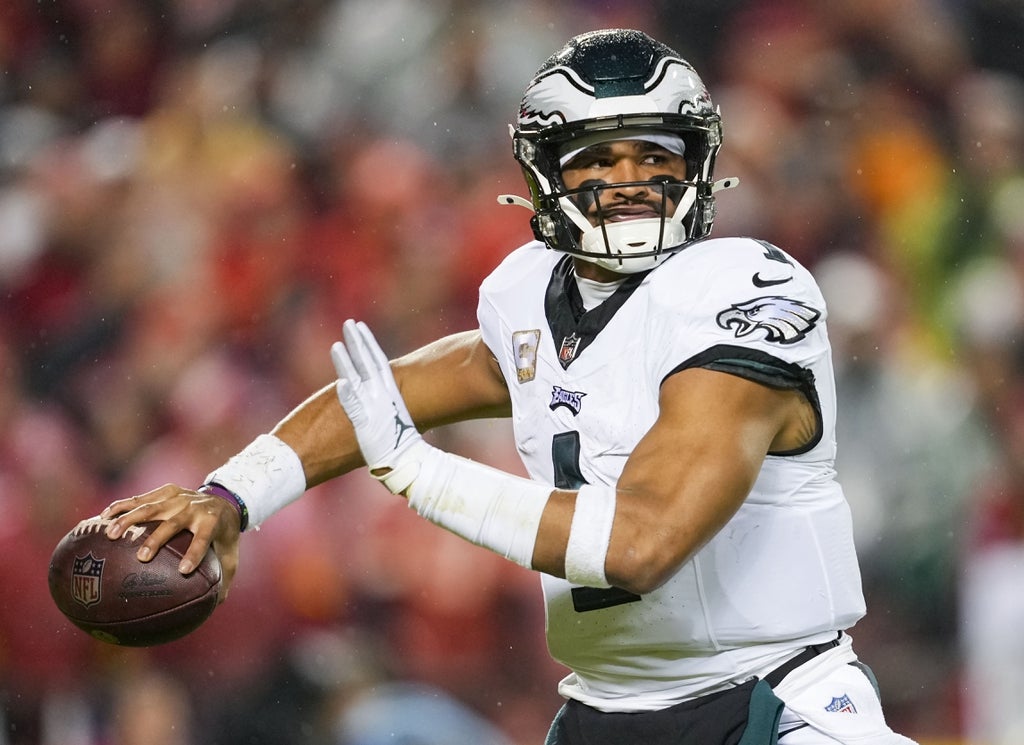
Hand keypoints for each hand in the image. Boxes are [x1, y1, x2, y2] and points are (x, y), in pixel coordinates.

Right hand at [101, 484, 240, 601]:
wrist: (224, 498)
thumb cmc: (223, 534)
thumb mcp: (230, 554)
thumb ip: (223, 580)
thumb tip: (214, 606)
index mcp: (212, 522)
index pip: (204, 538)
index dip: (195, 553)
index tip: (183, 571)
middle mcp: (195, 507)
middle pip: (174, 522)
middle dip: (157, 539)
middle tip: (141, 557)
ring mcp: (180, 497)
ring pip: (152, 507)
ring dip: (129, 520)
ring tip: (110, 535)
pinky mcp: (167, 491)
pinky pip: (141, 498)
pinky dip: (122, 506)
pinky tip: (103, 517)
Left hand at [331, 319, 428, 492]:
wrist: (408, 464)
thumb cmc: (400, 443)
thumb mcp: (394, 415)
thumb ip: (386, 401)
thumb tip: (383, 394)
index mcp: (390, 393)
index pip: (379, 361)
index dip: (368, 343)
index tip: (360, 327)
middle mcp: (383, 397)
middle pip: (369, 364)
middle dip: (359, 342)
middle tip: (349, 323)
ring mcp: (375, 410)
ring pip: (359, 381)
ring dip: (348, 362)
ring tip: (337, 344)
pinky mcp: (367, 427)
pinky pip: (356, 409)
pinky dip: (349, 395)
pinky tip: (340, 382)